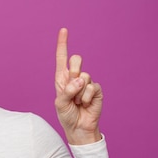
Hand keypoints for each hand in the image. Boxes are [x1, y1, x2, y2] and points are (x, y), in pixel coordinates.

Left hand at [54, 28, 102, 144]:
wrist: (78, 128)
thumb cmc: (67, 115)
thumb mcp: (60, 103)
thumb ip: (67, 90)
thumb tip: (82, 79)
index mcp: (62, 78)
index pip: (62, 58)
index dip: (63, 44)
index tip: (63, 29)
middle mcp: (74, 77)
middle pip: (76, 60)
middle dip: (73, 71)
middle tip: (72, 88)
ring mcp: (87, 82)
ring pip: (84, 75)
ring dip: (78, 92)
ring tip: (77, 102)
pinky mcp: (97, 90)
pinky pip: (91, 87)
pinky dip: (85, 98)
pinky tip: (85, 105)